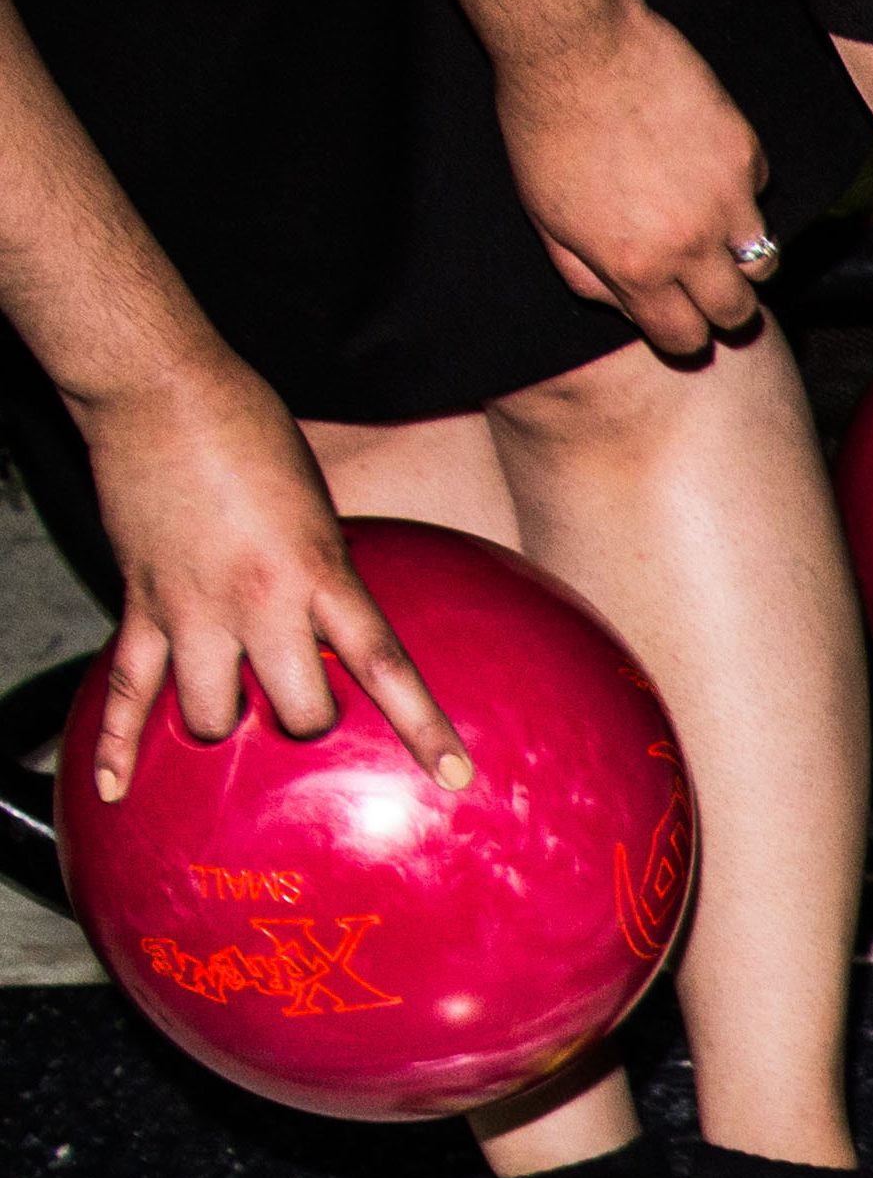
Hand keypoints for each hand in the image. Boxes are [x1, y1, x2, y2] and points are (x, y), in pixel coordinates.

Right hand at [76, 355, 465, 799]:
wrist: (160, 389)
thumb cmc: (250, 431)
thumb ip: (330, 571)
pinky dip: (116, 744)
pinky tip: (113, 788)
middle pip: (300, 711)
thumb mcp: (319, 506)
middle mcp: (259, 604)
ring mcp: (193, 610)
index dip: (422, 728)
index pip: (385, 666)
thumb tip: (342, 620)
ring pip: (215, 717)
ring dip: (229, 724)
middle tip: (309, 704)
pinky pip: (126, 691)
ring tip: (235, 707)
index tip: (455, 775)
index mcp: (319, 574)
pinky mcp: (140, 604)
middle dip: (311, 722)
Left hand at [483, 0, 773, 356]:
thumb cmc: (547, 131)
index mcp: (636, 268)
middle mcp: (690, 244)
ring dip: (741, 253)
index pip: (684, 340)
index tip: (682, 322)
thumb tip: (627, 309)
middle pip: (738, 311)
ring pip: (764, 258)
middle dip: (723, 307)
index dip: (683, 338)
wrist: (577, 51)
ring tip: (713, 227)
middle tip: (708, 285)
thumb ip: (588, 279)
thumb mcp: (547, 221)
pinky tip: (700, 160)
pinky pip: (757, 191)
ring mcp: (727, 199)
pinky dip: (737, 186)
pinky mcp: (745, 155)